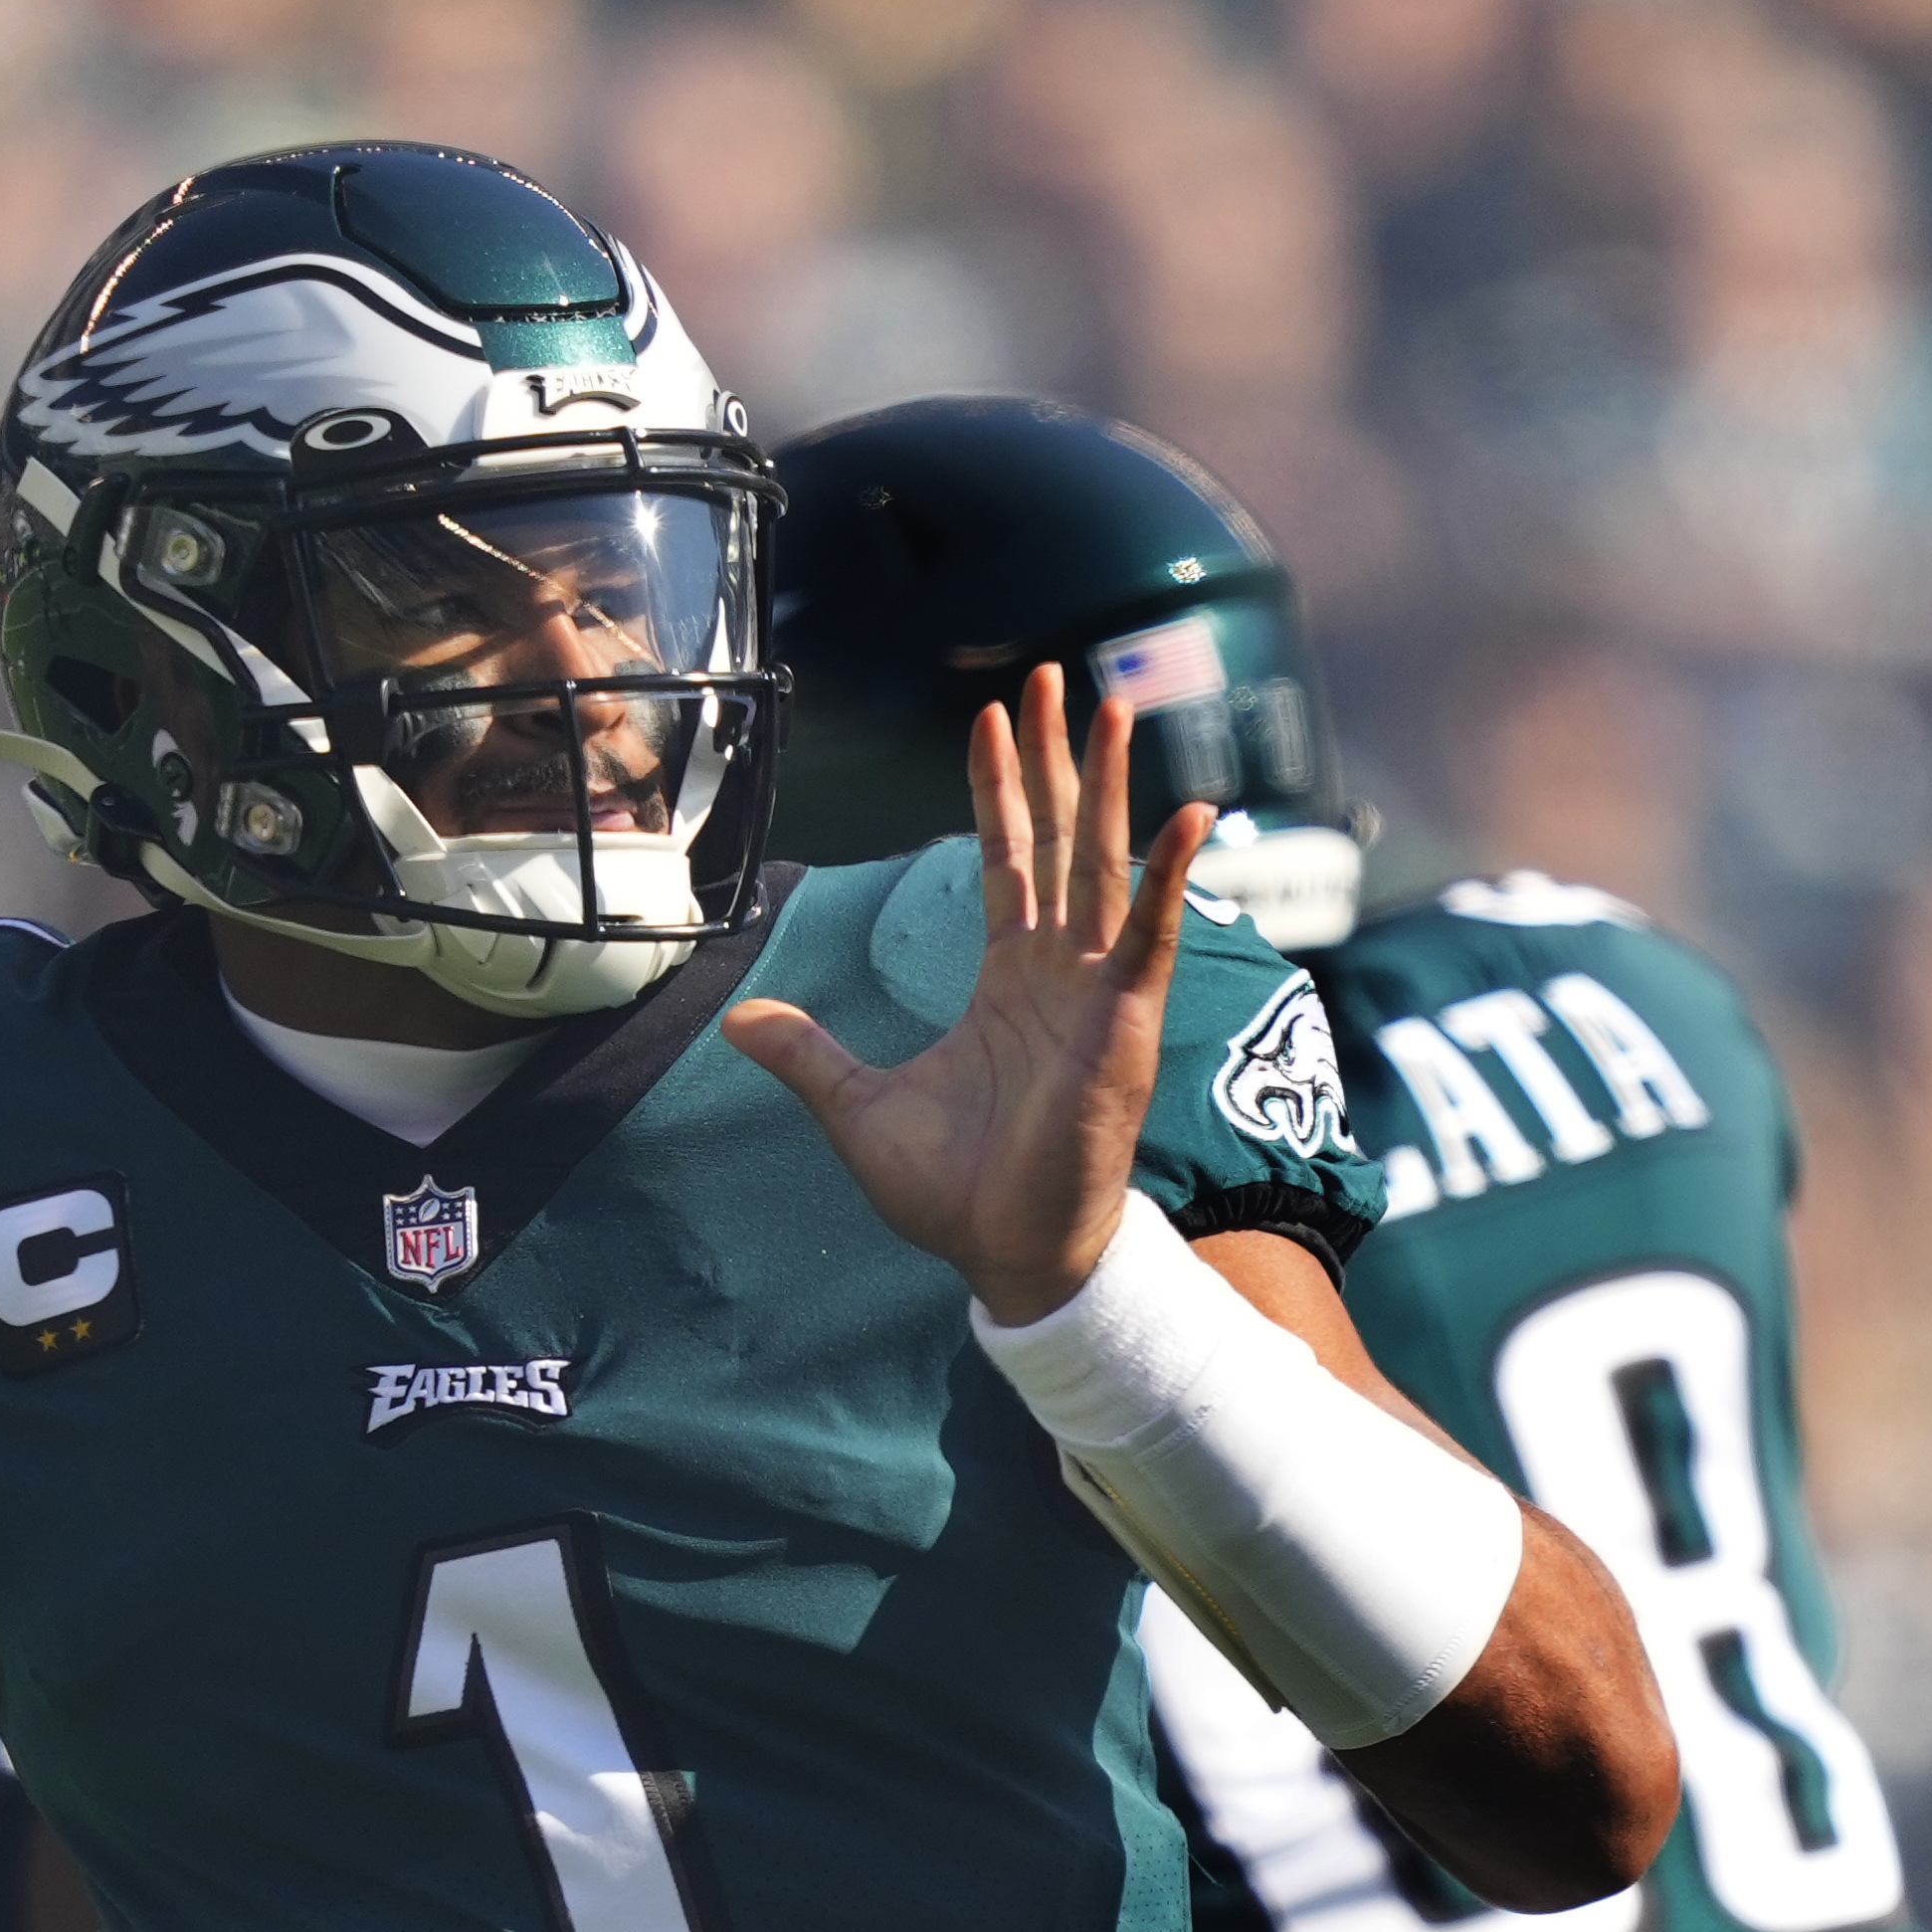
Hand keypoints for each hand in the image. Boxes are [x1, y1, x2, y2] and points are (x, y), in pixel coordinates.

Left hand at [721, 667, 1213, 1324]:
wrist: (1007, 1256)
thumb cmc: (955, 1192)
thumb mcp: (857, 1108)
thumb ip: (806, 1054)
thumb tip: (739, 1020)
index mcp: (1007, 979)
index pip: (1006, 859)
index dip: (998, 789)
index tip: (990, 716)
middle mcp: (1059, 971)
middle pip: (1060, 839)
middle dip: (1056, 758)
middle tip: (1055, 675)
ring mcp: (1098, 993)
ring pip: (1107, 866)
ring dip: (1112, 787)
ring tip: (1114, 707)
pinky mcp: (1124, 1025)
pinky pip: (1154, 937)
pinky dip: (1171, 878)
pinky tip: (1193, 815)